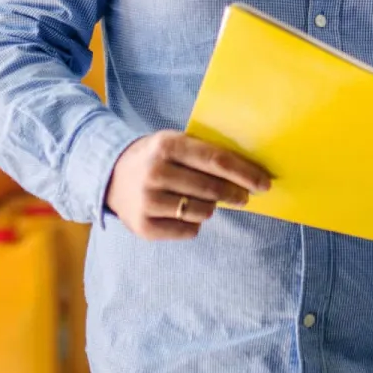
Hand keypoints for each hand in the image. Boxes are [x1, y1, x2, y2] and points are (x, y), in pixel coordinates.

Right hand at [104, 130, 270, 239]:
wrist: (109, 175)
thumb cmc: (155, 157)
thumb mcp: (174, 143)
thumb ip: (205, 153)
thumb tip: (249, 171)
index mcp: (167, 145)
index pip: (217, 161)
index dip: (245, 173)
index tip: (264, 183)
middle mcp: (155, 172)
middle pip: (212, 188)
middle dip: (235, 194)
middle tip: (244, 197)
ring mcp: (147, 201)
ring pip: (202, 212)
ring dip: (211, 208)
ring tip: (205, 202)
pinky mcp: (144, 226)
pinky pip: (188, 230)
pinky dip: (194, 224)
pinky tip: (185, 213)